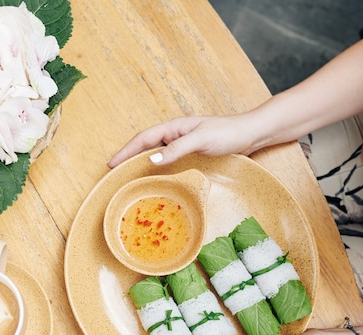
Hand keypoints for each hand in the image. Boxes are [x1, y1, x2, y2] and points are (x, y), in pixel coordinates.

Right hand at [107, 115, 258, 167]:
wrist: (251, 134)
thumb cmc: (227, 133)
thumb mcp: (200, 140)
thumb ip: (176, 149)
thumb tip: (151, 160)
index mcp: (173, 127)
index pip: (142, 139)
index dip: (125, 151)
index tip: (111, 164)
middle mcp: (175, 134)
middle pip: (145, 146)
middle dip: (128, 158)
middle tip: (114, 174)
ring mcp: (183, 144)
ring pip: (156, 154)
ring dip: (141, 164)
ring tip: (129, 178)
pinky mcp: (192, 153)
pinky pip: (168, 161)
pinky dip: (157, 169)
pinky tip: (155, 178)